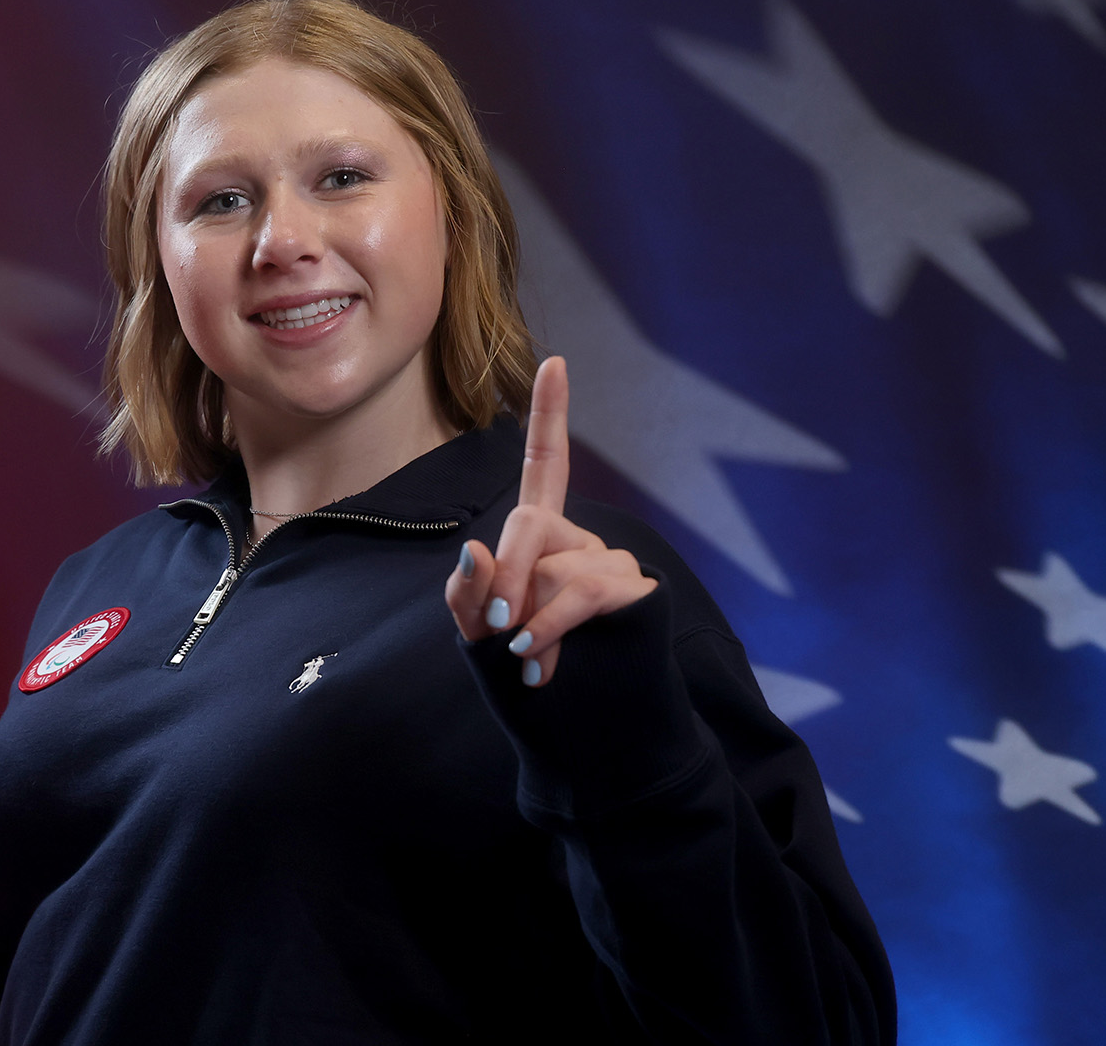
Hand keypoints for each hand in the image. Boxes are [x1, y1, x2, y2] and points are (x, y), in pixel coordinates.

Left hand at [445, 357, 658, 685]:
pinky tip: (540, 658)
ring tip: (527, 658)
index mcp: (542, 540)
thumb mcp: (478, 641)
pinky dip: (554, 624)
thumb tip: (474, 550)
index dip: (550, 415)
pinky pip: (587, 590)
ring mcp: (613, 564)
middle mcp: (581, 542)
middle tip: (497, 629)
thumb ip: (467, 598)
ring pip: (558, 565)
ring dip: (530, 616)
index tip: (555, 361)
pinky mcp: (638, 592)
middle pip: (531, 525)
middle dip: (504, 577)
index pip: (547, 465)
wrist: (580, 744)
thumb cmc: (526, 686)